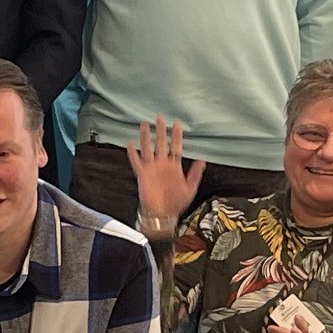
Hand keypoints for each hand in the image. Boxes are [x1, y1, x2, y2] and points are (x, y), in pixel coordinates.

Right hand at [124, 115, 204, 230]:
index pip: (175, 147)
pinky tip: (130, 144)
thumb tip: (202, 160)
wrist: (162, 215)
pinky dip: (132, 153)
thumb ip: (195, 174)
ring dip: (146, 137)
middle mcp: (162, 165)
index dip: (176, 135)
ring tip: (145, 125)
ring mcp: (152, 169)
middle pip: (161, 143)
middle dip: (160, 131)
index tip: (177, 124)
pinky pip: (136, 161)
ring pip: (148, 148)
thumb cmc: (176, 203)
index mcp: (174, 167)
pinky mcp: (142, 175)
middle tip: (160, 118)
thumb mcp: (190, 188)